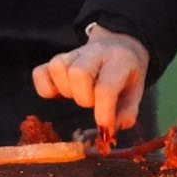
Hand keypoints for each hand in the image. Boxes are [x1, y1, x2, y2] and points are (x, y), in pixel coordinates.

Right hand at [31, 24, 149, 135]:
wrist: (121, 45)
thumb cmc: (126, 73)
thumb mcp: (136, 92)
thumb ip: (127, 113)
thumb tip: (109, 131)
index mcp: (119, 60)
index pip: (106, 87)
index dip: (103, 113)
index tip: (105, 128)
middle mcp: (95, 52)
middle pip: (78, 73)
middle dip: (83, 98)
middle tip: (92, 103)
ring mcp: (74, 53)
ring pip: (57, 68)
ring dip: (66, 90)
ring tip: (78, 94)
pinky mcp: (57, 59)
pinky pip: (40, 72)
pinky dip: (45, 87)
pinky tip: (58, 93)